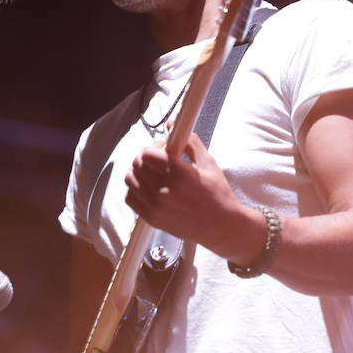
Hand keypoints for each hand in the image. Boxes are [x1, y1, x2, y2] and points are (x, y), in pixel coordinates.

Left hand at [123, 133, 259, 260]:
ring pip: (130, 179)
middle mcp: (164, 191)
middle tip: (159, 159)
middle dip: (147, 156)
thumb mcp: (209, 163)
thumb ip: (189, 142)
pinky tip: (148, 187)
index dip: (154, 146)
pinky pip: (130, 198)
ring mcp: (156, 206)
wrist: (222, 227)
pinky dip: (135, 189)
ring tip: (153, 173)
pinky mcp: (152, 218)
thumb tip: (173, 125)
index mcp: (179, 175)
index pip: (148, 153)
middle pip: (137, 164)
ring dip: (139, 171)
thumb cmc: (218, 194)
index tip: (164, 148)